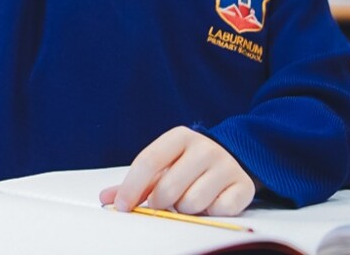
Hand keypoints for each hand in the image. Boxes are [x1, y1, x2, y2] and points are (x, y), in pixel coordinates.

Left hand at [99, 127, 255, 216]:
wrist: (231, 160)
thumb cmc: (187, 166)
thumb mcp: (162, 167)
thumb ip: (134, 183)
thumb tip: (106, 198)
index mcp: (179, 137)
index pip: (148, 161)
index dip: (131, 187)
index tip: (121, 207)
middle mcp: (204, 147)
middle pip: (168, 187)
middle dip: (160, 203)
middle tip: (163, 203)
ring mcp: (226, 165)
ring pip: (192, 203)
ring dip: (186, 209)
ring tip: (189, 199)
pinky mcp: (243, 186)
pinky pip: (218, 211)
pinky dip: (210, 213)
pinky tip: (211, 202)